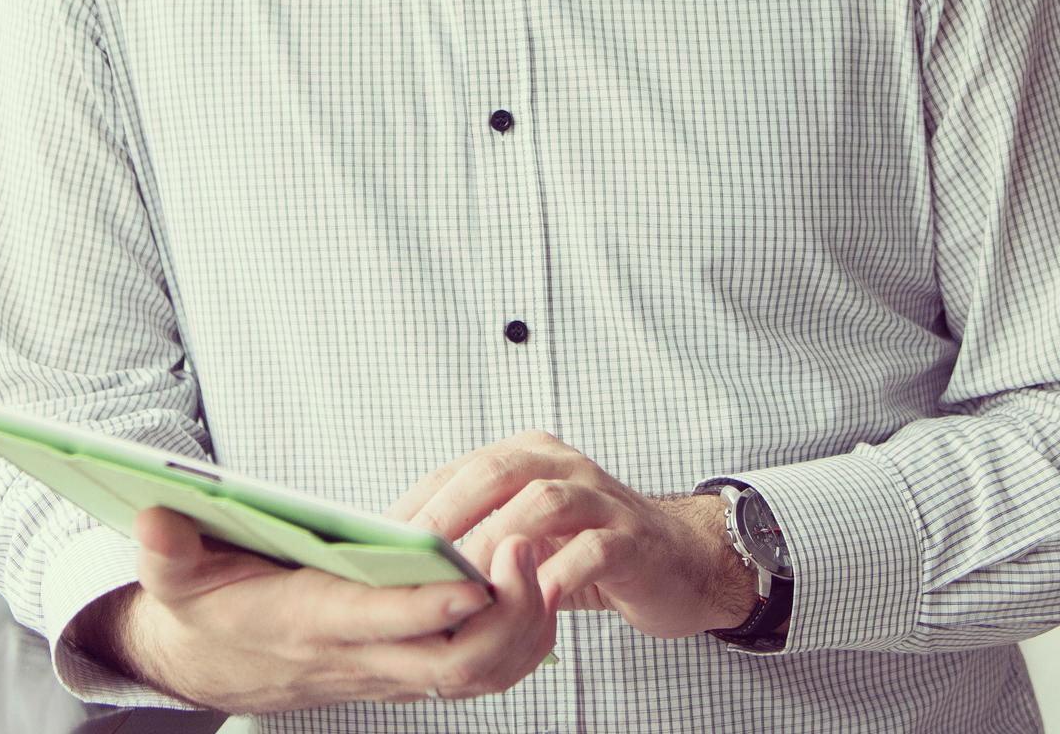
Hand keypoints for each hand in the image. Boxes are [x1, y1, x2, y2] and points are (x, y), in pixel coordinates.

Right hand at [78, 506, 554, 713]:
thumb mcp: (174, 578)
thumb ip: (166, 550)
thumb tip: (151, 519)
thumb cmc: (206, 604)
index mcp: (308, 623)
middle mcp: (360, 655)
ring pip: (481, 672)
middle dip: (504, 614)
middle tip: (530, 548)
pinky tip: (538, 584)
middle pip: (452, 661)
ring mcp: (392, 667)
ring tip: (546, 558)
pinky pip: (485, 669)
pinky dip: (522, 637)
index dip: (428, 606)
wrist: (217, 662)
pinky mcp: (411, 666)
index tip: (472, 576)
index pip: (379, 622)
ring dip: (526, 626)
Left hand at [388, 431, 757, 639]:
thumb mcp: (528, 536)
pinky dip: (558, 574)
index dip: (417, 504)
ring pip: (542, 502)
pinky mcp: (632, 539)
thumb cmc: (590, 550)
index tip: (379, 544)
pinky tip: (532, 602)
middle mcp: (563, 466)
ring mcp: (601, 499)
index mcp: (529, 457)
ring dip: (498, 542)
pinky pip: (593, 550)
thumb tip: (403, 564)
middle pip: (495, 470)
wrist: (680, 561)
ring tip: (469, 582)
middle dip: (448, 513)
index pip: (460, 469)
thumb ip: (479, 536)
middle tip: (414, 558)